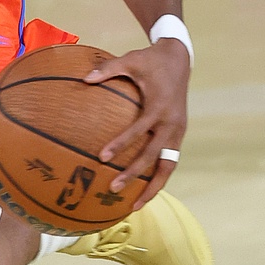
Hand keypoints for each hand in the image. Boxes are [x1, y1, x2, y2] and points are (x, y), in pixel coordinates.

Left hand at [85, 38, 189, 208]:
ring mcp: (178, 131)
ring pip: (168, 166)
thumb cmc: (150, 60)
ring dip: (153, 187)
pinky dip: (158, 176)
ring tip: (135, 205)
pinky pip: (169, 160)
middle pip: (155, 157)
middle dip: (135, 175)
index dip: (121, 144)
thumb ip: (108, 69)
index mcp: (160, 107)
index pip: (139, 131)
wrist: (179, 58)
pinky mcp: (179, 134)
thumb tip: (84, 78)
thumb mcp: (130, 60)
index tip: (103, 157)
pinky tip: (144, 190)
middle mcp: (172, 123)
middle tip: (113, 188)